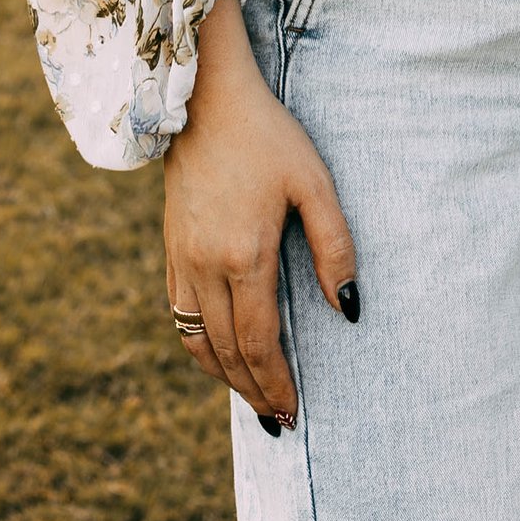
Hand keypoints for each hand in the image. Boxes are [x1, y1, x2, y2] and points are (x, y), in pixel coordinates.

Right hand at [163, 0, 356, 425]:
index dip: (275, 382)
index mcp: (244, 254)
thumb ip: (335, 245)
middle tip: (279, 420)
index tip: (293, 410)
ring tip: (252, 397)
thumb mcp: (314, 181)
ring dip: (224, 377)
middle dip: (254, 391)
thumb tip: (349, 307)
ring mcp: (181, 260)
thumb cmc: (269, 136)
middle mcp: (206, 266)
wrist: (205, 101)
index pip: (258, 341)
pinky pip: (179, 316)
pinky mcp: (170, 249)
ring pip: (197, 341)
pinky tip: (218, 355)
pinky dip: (199, 347)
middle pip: (226, 352)